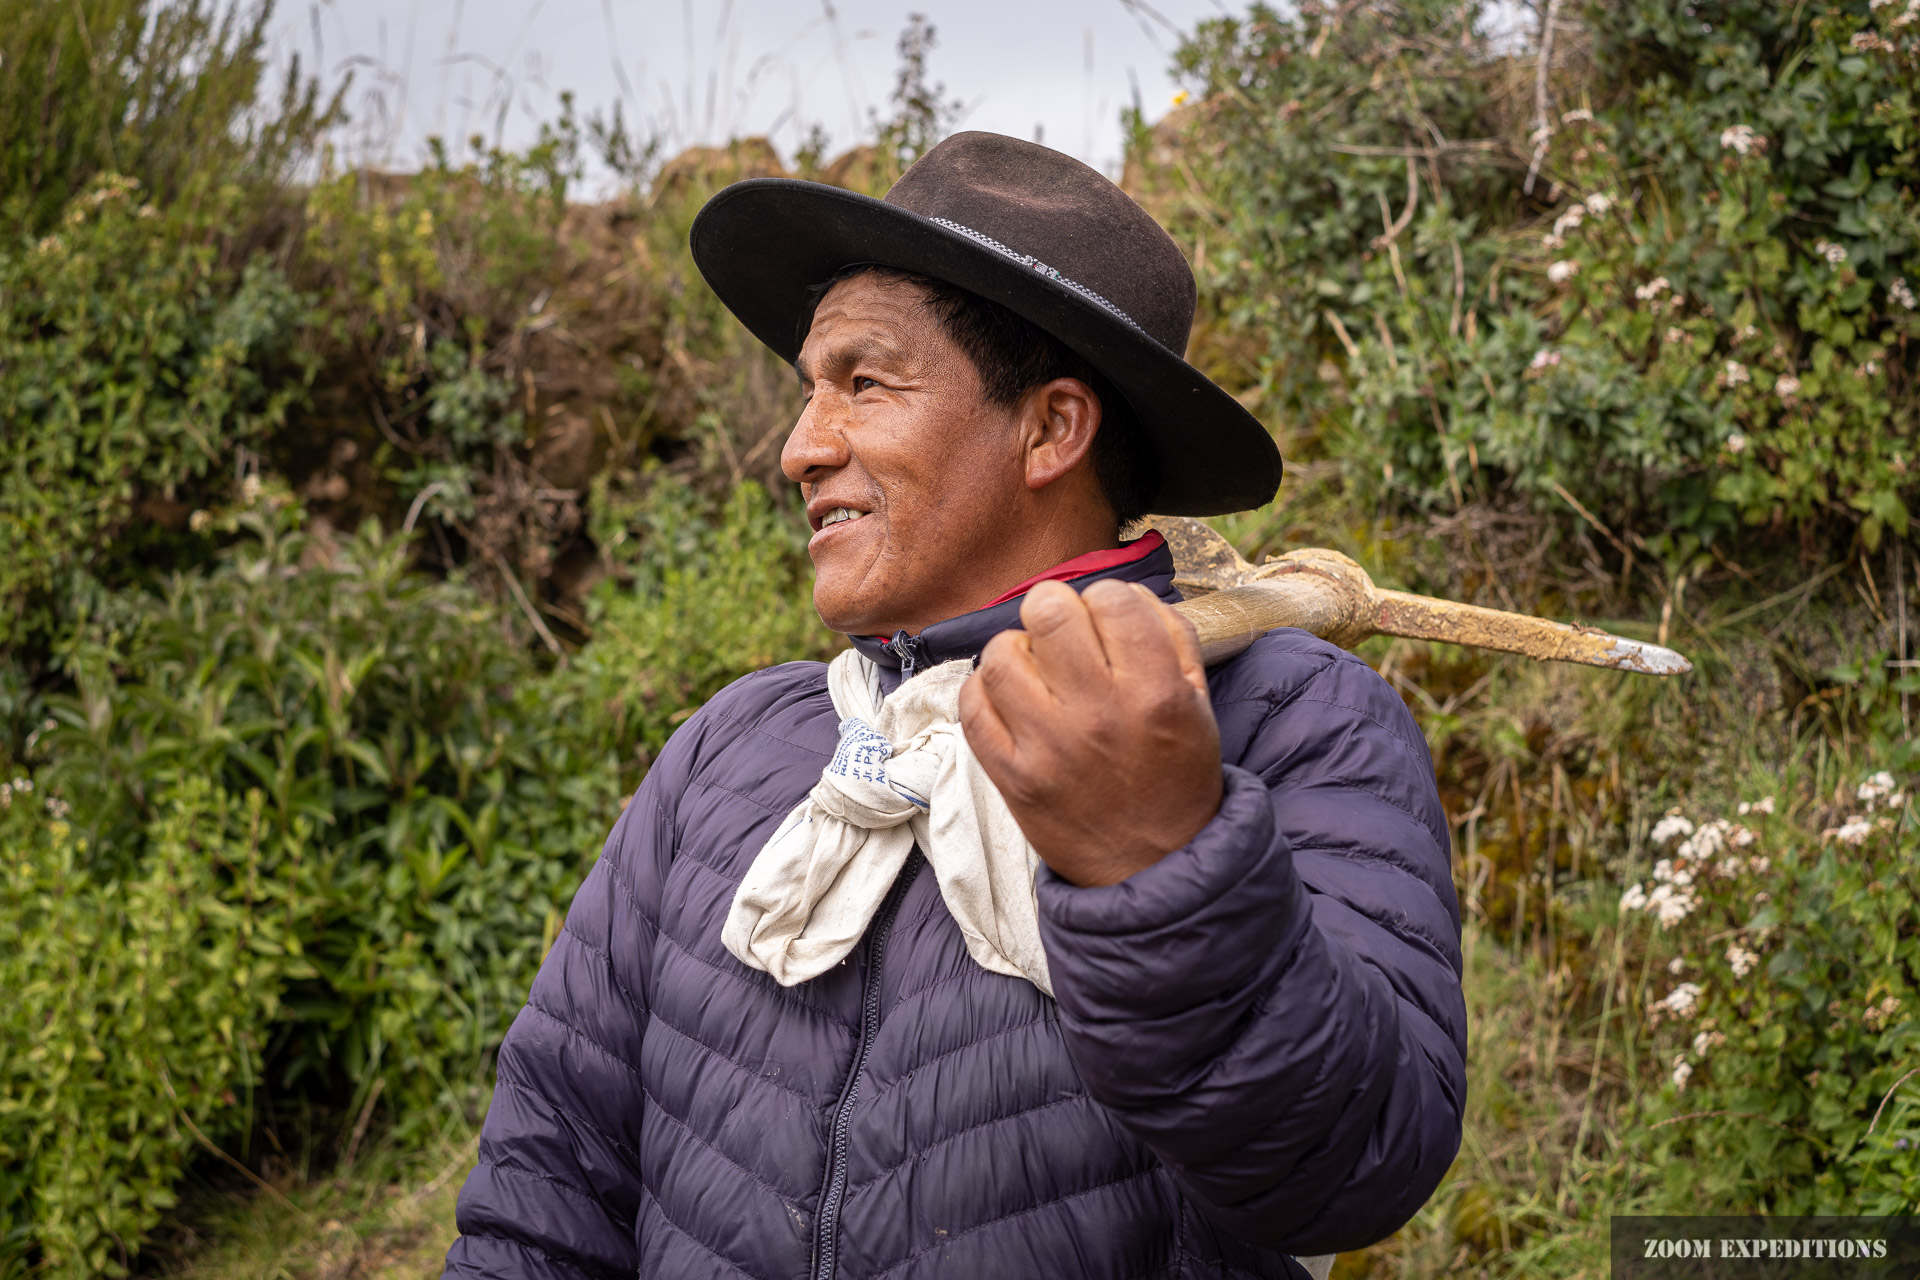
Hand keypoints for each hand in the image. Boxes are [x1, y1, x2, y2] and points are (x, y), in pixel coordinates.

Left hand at [959, 579, 1223, 886]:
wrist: (1154, 867)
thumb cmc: (1176, 776)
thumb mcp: (1198, 703)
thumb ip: (1171, 636)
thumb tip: (1124, 593)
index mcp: (1156, 693)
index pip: (1113, 597)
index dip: (1107, 599)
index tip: (1107, 621)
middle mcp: (1100, 716)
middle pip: (1048, 611)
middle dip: (1054, 610)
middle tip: (1062, 635)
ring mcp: (1049, 748)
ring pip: (1001, 653)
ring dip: (1017, 651)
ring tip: (1036, 670)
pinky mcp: (1011, 777)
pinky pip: (972, 705)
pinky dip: (984, 691)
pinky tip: (1009, 699)